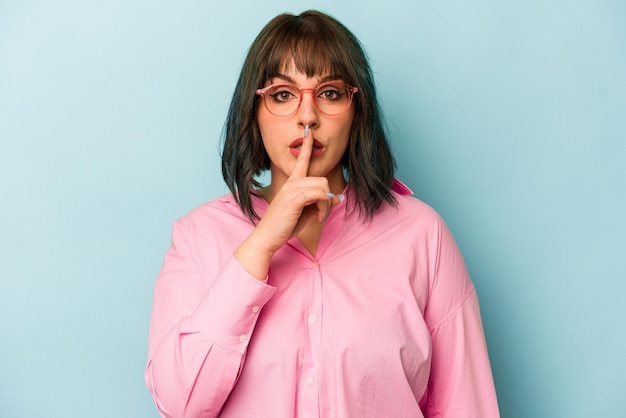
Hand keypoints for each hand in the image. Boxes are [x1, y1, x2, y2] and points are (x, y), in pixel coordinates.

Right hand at [234, 125, 334, 278]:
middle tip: (321, 214)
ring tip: (318, 218)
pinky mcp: (293, 199)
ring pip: (322, 187)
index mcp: (291, 184)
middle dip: (327, 198)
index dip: (306, 146)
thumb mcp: (306, 212)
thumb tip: (338, 197)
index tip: (309, 132)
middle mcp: (291, 183)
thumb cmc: (284, 225)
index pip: (301, 161)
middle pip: (321, 179)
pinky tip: (316, 218)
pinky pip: (318, 195)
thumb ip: (320, 203)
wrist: (267, 237)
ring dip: (325, 205)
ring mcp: (291, 190)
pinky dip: (323, 207)